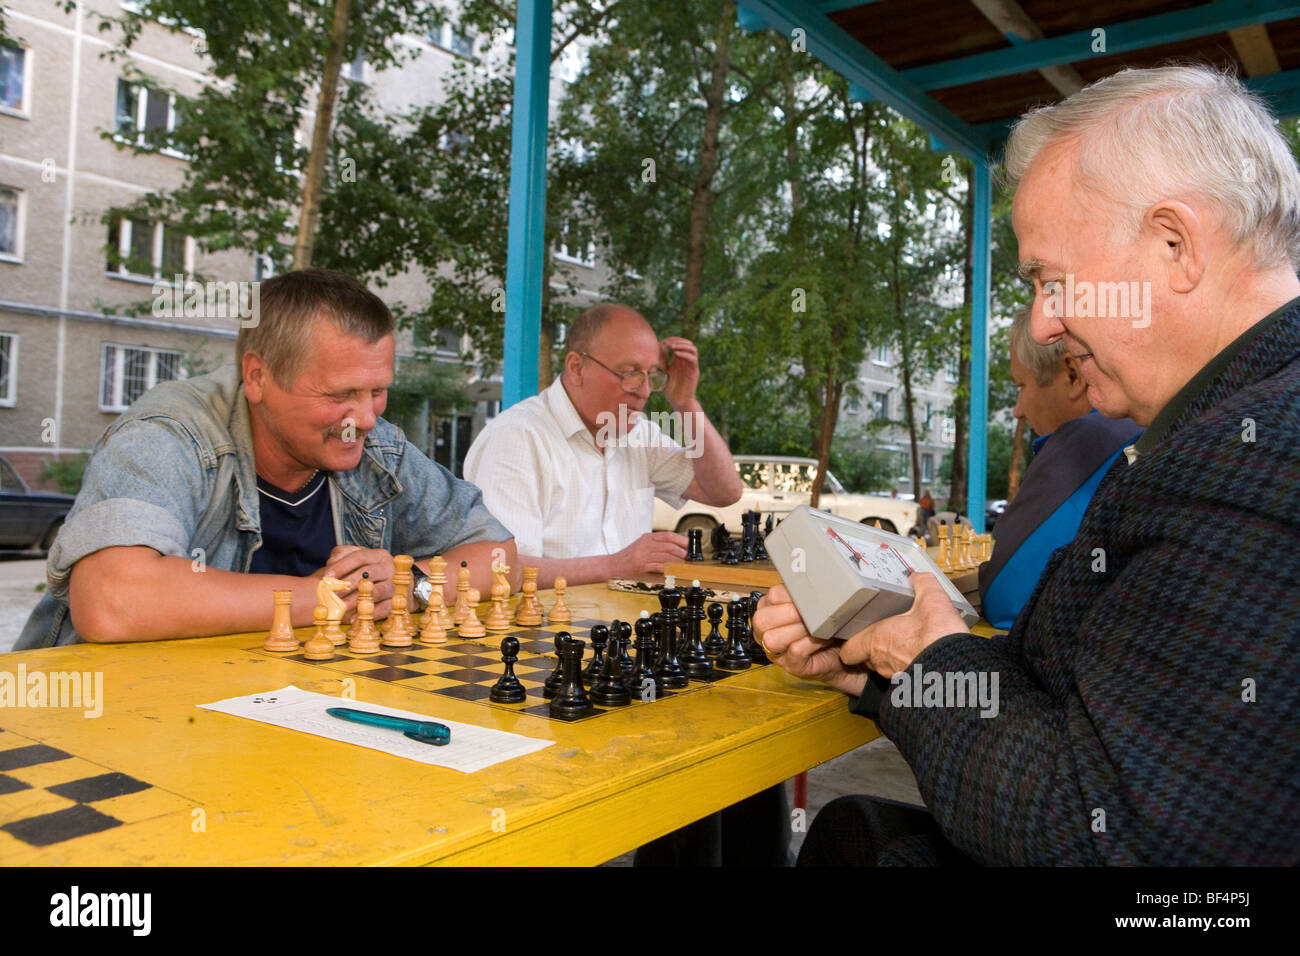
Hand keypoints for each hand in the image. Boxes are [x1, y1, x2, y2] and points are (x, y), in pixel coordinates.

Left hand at [319, 545, 394, 619]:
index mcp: (379, 556)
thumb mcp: (359, 560)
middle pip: (368, 573)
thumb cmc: (371, 572)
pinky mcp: (397, 603)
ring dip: (356, 600)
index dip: (342, 566)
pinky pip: (383, 609)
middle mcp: (389, 569)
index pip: (360, 557)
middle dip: (348, 583)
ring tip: (341, 606)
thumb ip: (344, 556)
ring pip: (376, 592)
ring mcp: (395, 586)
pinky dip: (368, 614)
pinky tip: (353, 619)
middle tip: (332, 592)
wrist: (399, 585)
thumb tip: (331, 562)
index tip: (327, 575)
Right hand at [611, 531, 686, 575]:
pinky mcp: (641, 565)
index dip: (681, 540)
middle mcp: (646, 544)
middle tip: (689, 557)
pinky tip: (673, 571)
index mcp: (648, 537)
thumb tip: (675, 548)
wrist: (612, 564)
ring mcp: (643, 554)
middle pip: (669, 546)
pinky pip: (658, 566)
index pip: (668, 535)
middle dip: (682, 552)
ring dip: (677, 561)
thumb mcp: (642, 545)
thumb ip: (656, 545)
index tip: (690, 545)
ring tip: (684, 565)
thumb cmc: (629, 556)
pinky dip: (668, 569)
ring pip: (666, 556)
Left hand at [659, 336, 699, 409]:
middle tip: (666, 343)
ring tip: (671, 346)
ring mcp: (691, 365)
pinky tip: (675, 354)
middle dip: (676, 340)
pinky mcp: (694, 371)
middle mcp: (687, 361)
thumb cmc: (669, 390)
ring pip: (692, 348)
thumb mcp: (661, 374)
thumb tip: (646, 357)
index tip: (661, 343)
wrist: (679, 402)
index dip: (671, 340)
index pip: (679, 343)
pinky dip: (685, 354)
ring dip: (682, 344)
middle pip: (687, 343)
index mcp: (679, 360)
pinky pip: (693, 358)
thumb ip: (657, 365)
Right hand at [754, 585, 868, 695]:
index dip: (789, 594)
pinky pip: (795, 651)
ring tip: (818, 626)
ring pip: (772, 638)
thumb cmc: (827, 625)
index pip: (771, 597)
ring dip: (798, 629)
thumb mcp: (814, 604)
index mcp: (769, 609)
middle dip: (788, 613)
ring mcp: (776, 651)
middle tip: (811, 610)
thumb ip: (807, 593)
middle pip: (762, 619)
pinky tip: (823, 638)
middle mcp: (766, 631)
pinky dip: (810, 642)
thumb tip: (814, 577)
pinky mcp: (791, 666)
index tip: (809, 593)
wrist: (844, 651)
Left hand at [838, 573, 969, 676]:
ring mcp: (897, 675)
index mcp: (877, 639)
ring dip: (892, 658)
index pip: (848, 650)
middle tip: (886, 636)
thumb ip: (921, 583)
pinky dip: (908, 667)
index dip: (850, 644)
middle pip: (867, 658)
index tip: (857, 636)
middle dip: (874, 648)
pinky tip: (921, 656)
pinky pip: (904, 676)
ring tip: (905, 645)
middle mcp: (882, 661)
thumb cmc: (939, 636)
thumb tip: (917, 577)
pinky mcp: (912, 685)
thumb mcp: (931, 598)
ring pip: (885, 668)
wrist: (959, 665)